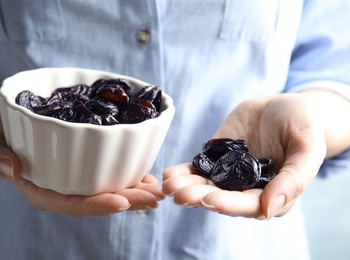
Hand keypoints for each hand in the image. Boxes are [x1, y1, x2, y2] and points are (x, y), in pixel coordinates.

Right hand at [0, 110, 164, 215]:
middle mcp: (63, 186)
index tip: (122, 201)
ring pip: (108, 187)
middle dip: (128, 200)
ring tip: (157, 187)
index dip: (97, 205)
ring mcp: (76, 176)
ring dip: (135, 189)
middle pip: (97, 198)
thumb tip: (11, 167)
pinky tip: (147, 172)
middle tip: (154, 197)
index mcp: (42, 189)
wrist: (8, 123)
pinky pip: (109, 171)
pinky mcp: (86, 162)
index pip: (71, 203)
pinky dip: (129, 172)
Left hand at [162, 93, 325, 219]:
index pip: (249, 205)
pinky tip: (169, 174)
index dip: (229, 204)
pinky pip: (198, 169)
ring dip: (186, 187)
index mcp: (273, 194)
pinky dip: (183, 173)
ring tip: (169, 184)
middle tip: (179, 195)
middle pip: (221, 198)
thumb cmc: (303, 126)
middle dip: (199, 197)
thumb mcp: (308, 148)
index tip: (209, 200)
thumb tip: (270, 209)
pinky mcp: (216, 159)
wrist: (283, 105)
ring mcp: (230, 174)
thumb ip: (294, 179)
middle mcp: (248, 189)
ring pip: (205, 186)